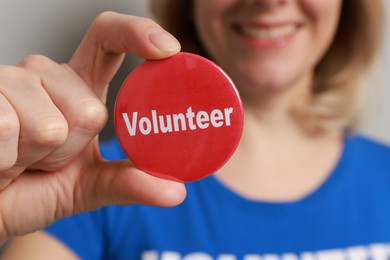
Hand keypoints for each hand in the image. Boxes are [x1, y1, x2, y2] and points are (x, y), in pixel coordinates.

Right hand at [0, 11, 185, 242]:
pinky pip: (7, 132)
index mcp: (79, 86)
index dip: (138, 34)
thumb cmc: (38, 188)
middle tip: (49, 158)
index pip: (109, 41)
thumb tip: (176, 192)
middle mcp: (46, 74)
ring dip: (38, 158)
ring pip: (50, 127)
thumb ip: (130, 183)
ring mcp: (10, 81)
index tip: (167, 50)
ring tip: (22, 158)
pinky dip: (5, 161)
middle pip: (90, 109)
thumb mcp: (90, 186)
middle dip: (73, 149)